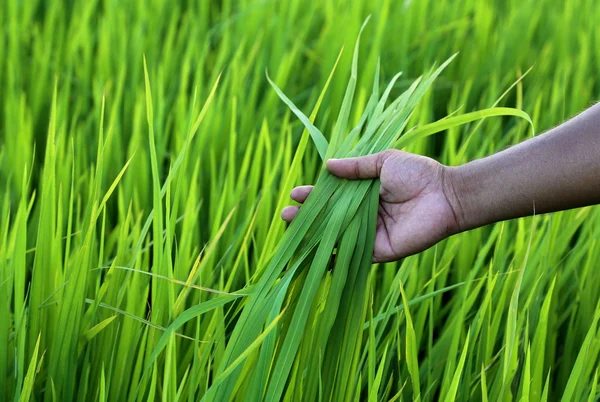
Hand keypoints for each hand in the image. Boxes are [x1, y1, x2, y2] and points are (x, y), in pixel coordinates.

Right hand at [281, 150, 460, 261]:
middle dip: (306, 217)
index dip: (313, 196)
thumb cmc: (418, 174)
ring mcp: (369, 234)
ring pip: (335, 237)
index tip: (295, 194)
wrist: (445, 196)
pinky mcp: (378, 251)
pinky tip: (315, 257)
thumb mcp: (384, 161)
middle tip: (286, 215)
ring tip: (292, 230)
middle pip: (329, 218)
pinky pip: (352, 256)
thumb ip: (356, 167)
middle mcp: (363, 214)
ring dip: (313, 236)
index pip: (332, 196)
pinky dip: (333, 258)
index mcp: (363, 193)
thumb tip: (327, 166)